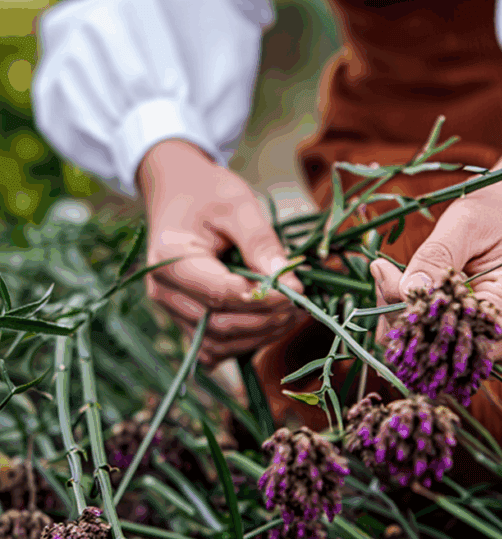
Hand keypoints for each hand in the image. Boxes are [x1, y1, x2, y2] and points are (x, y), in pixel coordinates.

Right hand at [136, 139, 302, 366]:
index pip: (219, 293)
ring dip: (260, 336)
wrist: (177, 191)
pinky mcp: (183, 319)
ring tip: (293, 314)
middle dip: (266, 320)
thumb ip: (263, 244)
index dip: (263, 299)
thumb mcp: (239, 206)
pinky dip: (244, 342)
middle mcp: (163, 291)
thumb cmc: (207, 193)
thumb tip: (293, 286)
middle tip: (302, 306)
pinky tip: (270, 323)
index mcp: (169, 258)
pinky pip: (214, 347)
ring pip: (218, 344)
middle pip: (219, 324)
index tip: (298, 292)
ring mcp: (170, 310)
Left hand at [371, 57, 501, 373]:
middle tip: (378, 271)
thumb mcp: (464, 219)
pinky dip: (423, 326)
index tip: (381, 273)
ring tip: (393, 276)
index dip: (404, 317)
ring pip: (442, 358)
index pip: (447, 338)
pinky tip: (411, 293)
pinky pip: (452, 350)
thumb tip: (399, 299)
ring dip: (407, 325)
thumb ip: (432, 262)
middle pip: (439, 356)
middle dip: (398, 321)